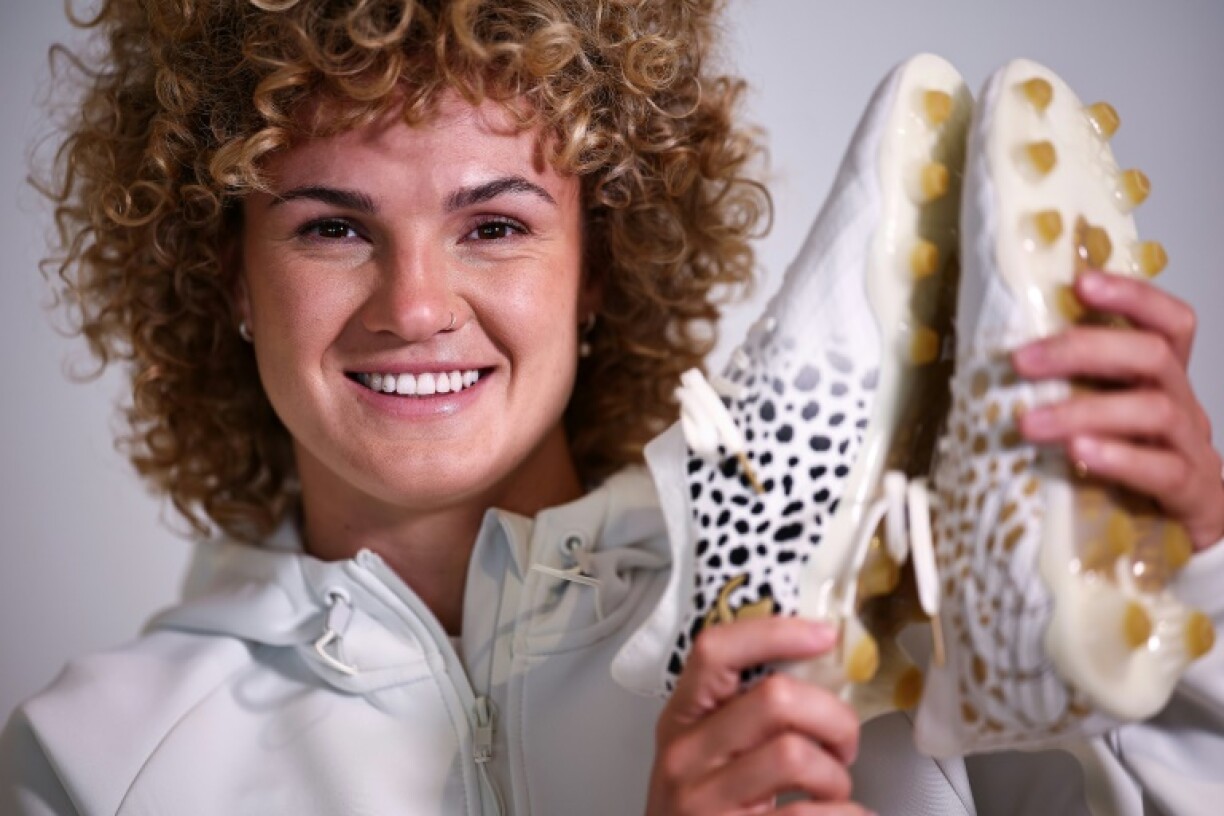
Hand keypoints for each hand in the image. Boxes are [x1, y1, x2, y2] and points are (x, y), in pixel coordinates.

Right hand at [646, 616, 869, 815]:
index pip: (717, 651)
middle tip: (843, 742)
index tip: (824, 634)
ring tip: (832, 790)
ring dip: (835, 775)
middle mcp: (686, 755)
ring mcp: (705, 801)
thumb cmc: (703, 812)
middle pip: (776, 698)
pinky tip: (844, 815)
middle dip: (833, 717)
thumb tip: (818, 675)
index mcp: (681, 719)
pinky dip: (846, 814)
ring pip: (795, 755)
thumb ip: (741, 716)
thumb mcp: (703, 754)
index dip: (775, 633)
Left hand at [1013, 268, 1223, 550]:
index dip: (1133, 296)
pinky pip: (1163, 470)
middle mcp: (1182, 404)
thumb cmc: (1134, 468)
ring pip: (1153, 411)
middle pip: (1152, 357)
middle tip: (1023, 360)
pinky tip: (1080, 454)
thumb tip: (1000, 361)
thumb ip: (1073, 389)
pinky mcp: (1192, 495)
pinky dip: (1119, 459)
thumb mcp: (1104, 419)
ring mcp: (1191, 449)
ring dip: (1085, 410)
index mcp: (1162, 380)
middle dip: (1084, 350)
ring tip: (1030, 423)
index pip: (1168, 322)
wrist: (1188, 537)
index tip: (1081, 282)